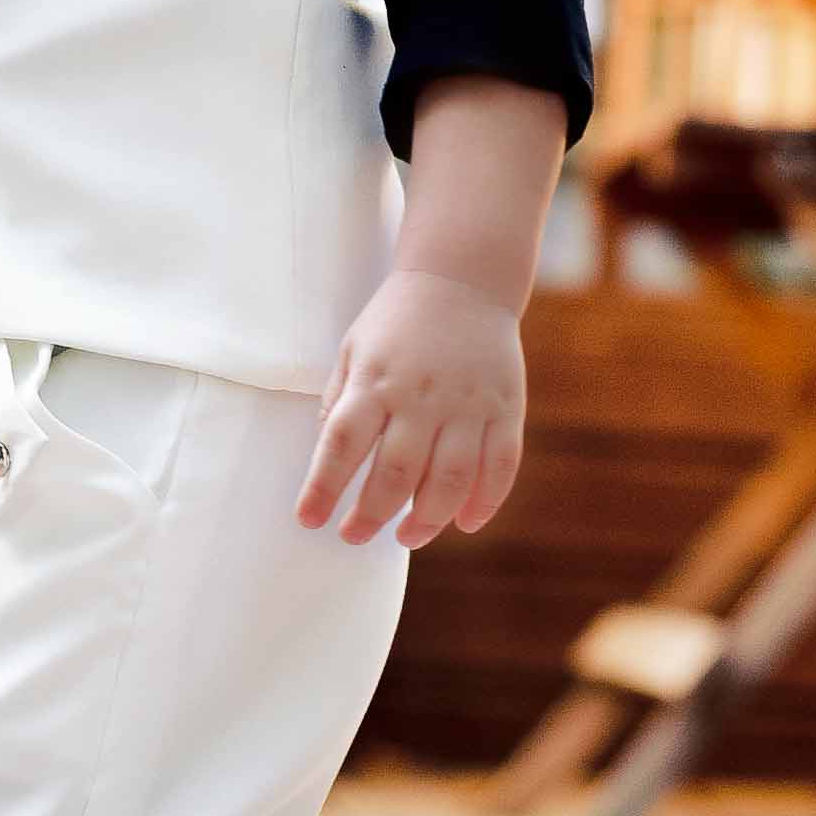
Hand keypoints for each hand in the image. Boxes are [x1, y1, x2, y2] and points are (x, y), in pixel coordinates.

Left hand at [295, 269, 525, 549]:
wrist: (462, 278)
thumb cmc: (396, 321)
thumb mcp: (353, 351)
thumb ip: (340, 404)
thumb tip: (330, 463)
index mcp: (375, 380)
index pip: (342, 444)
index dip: (323, 488)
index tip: (309, 520)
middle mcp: (421, 395)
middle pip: (395, 473)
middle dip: (371, 516)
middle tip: (354, 536)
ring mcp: (468, 403)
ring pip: (451, 479)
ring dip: (428, 519)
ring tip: (407, 537)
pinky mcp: (505, 407)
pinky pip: (500, 465)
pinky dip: (485, 502)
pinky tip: (465, 522)